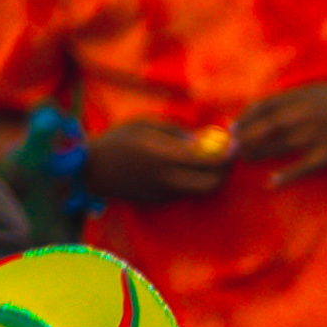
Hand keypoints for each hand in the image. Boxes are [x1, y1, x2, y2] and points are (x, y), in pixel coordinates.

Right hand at [84, 122, 231, 202]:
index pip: (206, 160)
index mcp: (161, 155)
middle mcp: (166, 178)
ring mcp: (165, 194)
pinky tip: (189, 168)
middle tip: (228, 156)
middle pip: (212, 183)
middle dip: (225, 171)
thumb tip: (208, 139)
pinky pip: (188, 192)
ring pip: (202, 191)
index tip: (235, 143)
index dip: (226, 153)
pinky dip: (196, 181)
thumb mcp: (146, 125)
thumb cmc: (118, 140)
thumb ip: (178, 133)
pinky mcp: (163, 202)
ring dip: (212, 177)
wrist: (91, 170)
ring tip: (209, 159)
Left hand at [232, 82, 326, 185]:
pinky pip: (303, 167)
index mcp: (300, 95)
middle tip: (232, 147)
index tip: (233, 126)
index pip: (263, 107)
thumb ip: (294, 99)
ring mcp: (316, 135)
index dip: (245, 118)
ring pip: (279, 147)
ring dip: (258, 154)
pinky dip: (286, 176)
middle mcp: (304, 114)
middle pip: (265, 128)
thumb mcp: (317, 89)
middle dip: (246, 138)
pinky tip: (271, 183)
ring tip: (245, 159)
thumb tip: (268, 110)